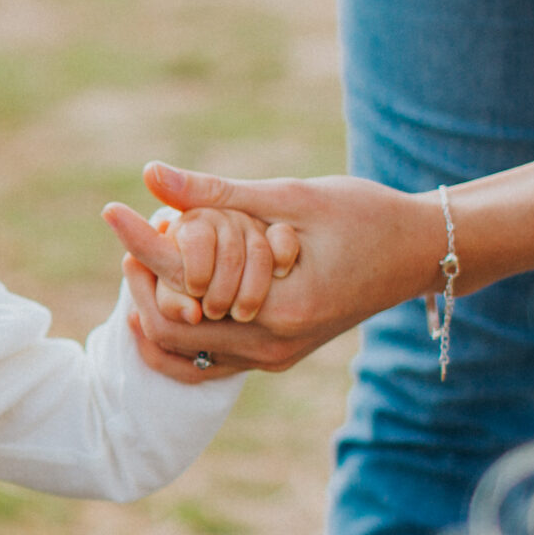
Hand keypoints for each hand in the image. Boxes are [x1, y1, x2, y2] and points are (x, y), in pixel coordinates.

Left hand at [106, 162, 446, 378]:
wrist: (420, 253)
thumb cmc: (365, 215)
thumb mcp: (289, 196)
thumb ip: (217, 193)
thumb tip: (151, 175)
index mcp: (279, 306)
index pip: (181, 284)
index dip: (141, 244)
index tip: (113, 210)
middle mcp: (273, 345)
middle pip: (171, 332)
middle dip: (142, 285)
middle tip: (131, 243)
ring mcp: (275, 358)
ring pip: (185, 355)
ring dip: (157, 312)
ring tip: (146, 265)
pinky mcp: (277, 356)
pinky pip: (210, 359)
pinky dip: (183, 331)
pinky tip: (174, 291)